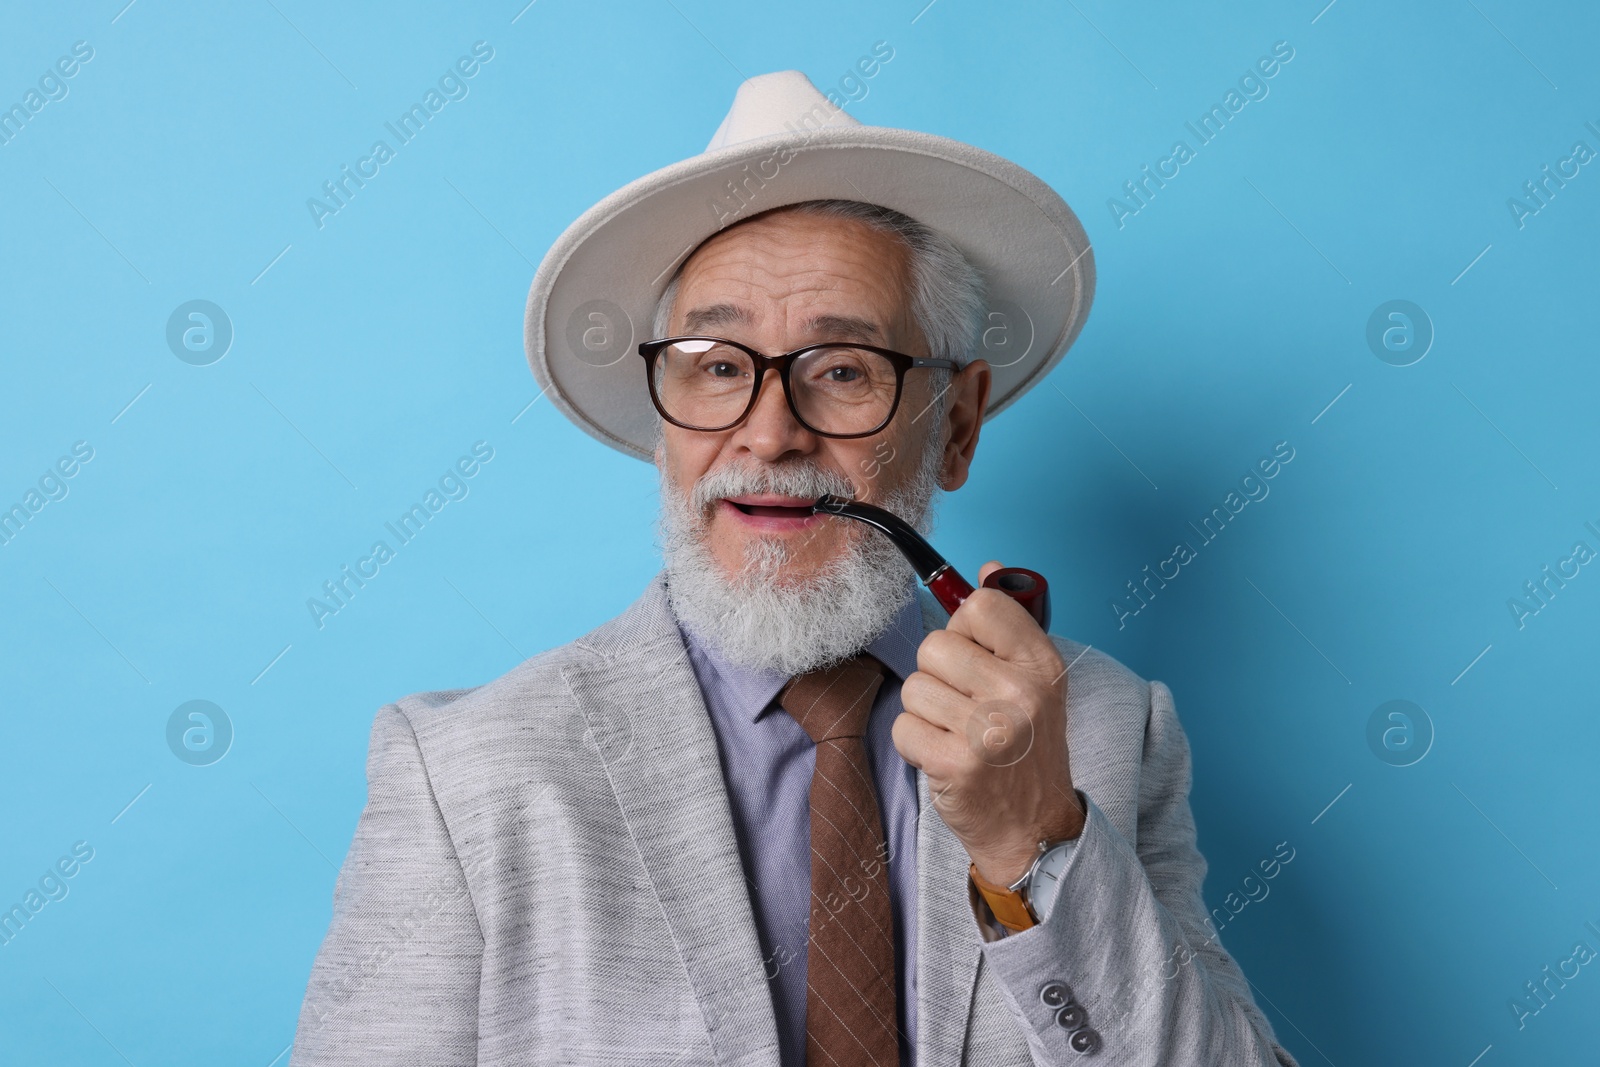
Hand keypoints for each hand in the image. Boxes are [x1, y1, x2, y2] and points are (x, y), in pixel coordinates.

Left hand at [892, 561, 1084, 886]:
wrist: (1033, 827)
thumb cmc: (1027, 748)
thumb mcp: (1037, 682)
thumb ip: (1009, 624)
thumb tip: (986, 567)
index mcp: (1041, 664)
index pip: (980, 604)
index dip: (965, 628)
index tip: (975, 655)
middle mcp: (1020, 693)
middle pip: (935, 643)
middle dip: (938, 674)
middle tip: (965, 705)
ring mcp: (987, 730)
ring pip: (914, 686)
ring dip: (925, 711)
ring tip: (956, 733)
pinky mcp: (955, 763)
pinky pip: (903, 726)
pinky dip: (914, 743)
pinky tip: (944, 756)